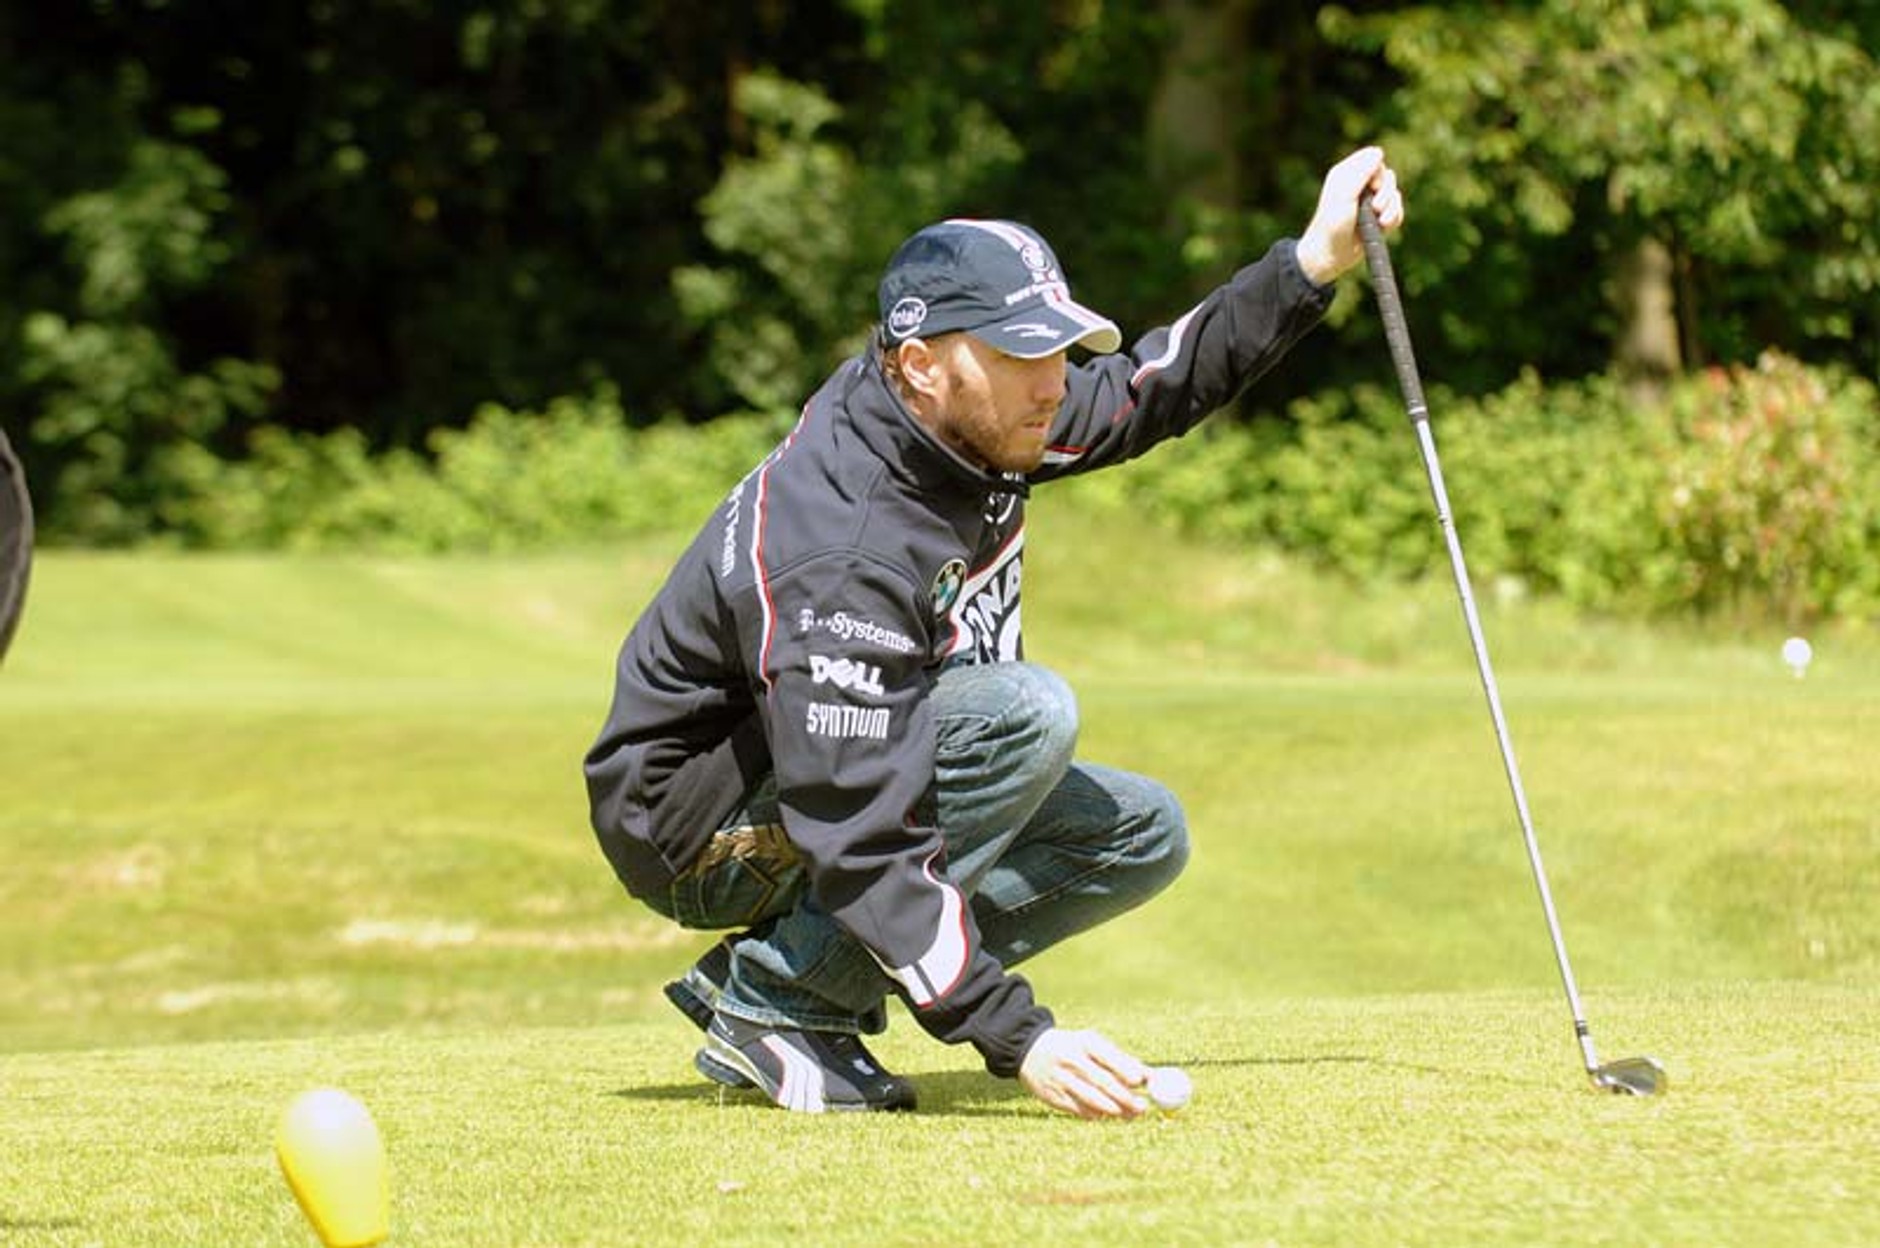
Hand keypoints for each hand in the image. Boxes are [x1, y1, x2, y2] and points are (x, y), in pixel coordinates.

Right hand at [1018, 1027, 1149, 1119]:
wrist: (1029, 1051)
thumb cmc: (1073, 1049)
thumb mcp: (1092, 1045)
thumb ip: (1120, 1060)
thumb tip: (1151, 1077)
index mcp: (1083, 1042)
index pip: (1106, 1055)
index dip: (1124, 1068)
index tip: (1140, 1081)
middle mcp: (1070, 1059)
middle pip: (1101, 1081)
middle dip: (1124, 1096)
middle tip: (1143, 1107)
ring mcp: (1059, 1079)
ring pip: (1090, 1099)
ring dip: (1113, 1109)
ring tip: (1130, 1114)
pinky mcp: (1052, 1096)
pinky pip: (1078, 1109)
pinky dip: (1095, 1114)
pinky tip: (1104, 1113)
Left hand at [1295, 145, 1403, 284]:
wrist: (1331, 255)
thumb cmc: (1332, 224)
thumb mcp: (1344, 194)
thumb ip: (1361, 172)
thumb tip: (1378, 152)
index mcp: (1347, 174)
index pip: (1374, 158)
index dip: (1378, 171)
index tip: (1371, 186)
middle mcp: (1359, 185)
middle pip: (1388, 176)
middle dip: (1387, 192)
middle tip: (1376, 207)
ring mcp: (1370, 203)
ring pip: (1395, 194)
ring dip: (1392, 208)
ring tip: (1381, 222)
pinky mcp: (1378, 219)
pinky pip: (1398, 211)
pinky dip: (1394, 219)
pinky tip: (1384, 228)